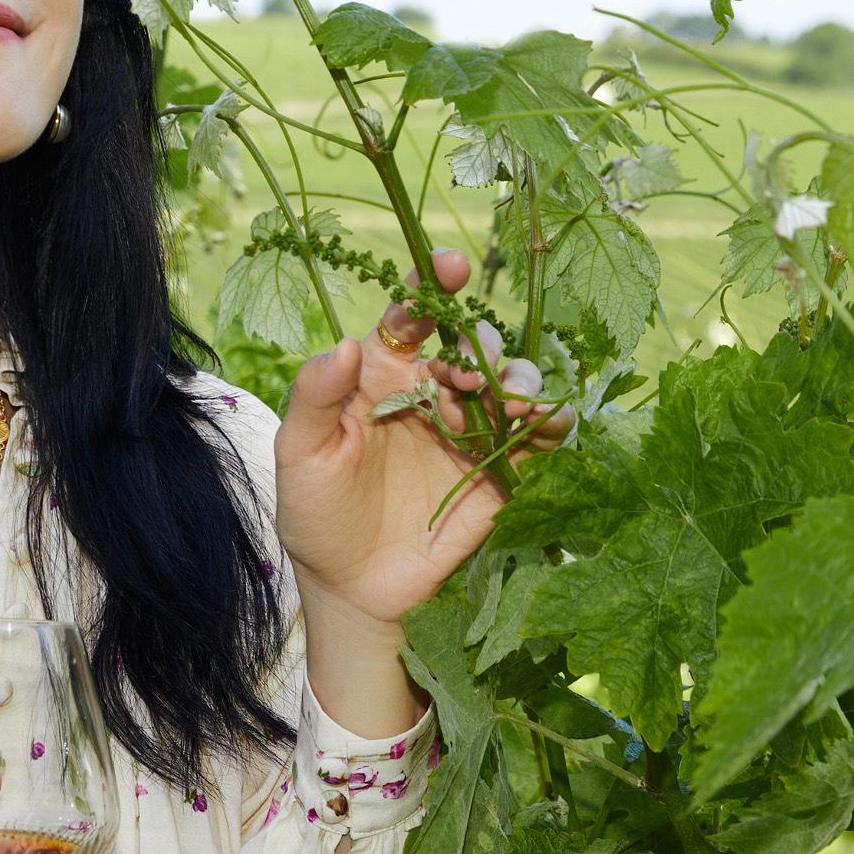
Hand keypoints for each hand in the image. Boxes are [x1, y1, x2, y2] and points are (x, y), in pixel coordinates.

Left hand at [272, 248, 574, 630]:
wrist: (352, 587)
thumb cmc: (317, 514)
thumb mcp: (301, 453)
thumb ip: (315, 397)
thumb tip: (344, 344)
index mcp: (383, 376)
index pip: (411, 316)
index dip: (432, 285)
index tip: (449, 267)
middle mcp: (433, 393)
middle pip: (472, 343)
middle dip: (479, 347)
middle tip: (468, 378)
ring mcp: (472, 431)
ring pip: (512, 380)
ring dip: (516, 380)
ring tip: (506, 404)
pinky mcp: (501, 471)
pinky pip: (540, 436)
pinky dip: (553, 420)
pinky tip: (545, 422)